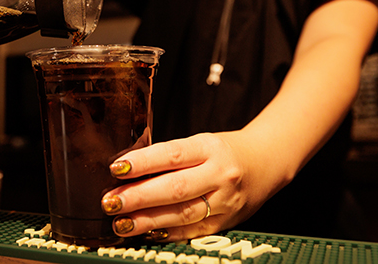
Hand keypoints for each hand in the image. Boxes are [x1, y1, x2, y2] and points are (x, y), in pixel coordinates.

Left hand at [100, 132, 268, 241]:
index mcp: (209, 148)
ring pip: (183, 214)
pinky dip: (167, 234)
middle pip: (175, 188)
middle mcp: (220, 175)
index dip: (143, 163)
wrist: (266, 164)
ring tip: (121, 223)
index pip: (172, 155)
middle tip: (110, 202)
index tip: (116, 168)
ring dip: (148, 221)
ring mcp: (225, 202)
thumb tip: (126, 169)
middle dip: (138, 197)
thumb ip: (168, 156)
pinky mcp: (225, 224)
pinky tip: (146, 233)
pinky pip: (192, 232)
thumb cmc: (223, 151)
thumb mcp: (199, 143)